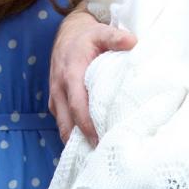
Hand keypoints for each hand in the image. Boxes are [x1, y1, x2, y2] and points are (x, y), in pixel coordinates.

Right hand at [48, 6, 135, 143]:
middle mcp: (59, 88)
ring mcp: (55, 95)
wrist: (68, 33)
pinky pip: (62, 120)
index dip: (86, 125)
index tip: (99, 139)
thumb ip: (116, 37)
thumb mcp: (101, 32)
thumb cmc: (87, 36)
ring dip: (75, 139)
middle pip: (67, 122)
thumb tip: (133, 42)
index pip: (77, 105)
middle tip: (100, 155)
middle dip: (81, 140)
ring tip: (95, 155)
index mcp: (71, 74)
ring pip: (62, 124)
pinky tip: (87, 142)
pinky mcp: (55, 100)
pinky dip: (72, 132)